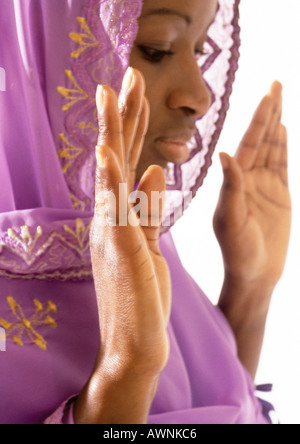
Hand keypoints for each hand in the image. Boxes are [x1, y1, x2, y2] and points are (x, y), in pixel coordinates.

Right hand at [74, 68, 170, 423]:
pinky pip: (116, 208)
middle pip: (117, 157)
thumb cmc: (142, 294)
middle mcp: (110, 217)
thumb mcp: (148, 244)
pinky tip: (108, 150)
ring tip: (111, 94)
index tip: (134, 95)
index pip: (127, 162)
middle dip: (123, 116)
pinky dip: (112, 178)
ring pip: (112, 174)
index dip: (131, 129)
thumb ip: (149, 209)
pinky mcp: (120, 249)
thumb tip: (154, 170)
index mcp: (119, 216)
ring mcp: (111, 231)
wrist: (136, 340)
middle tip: (127, 76)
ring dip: (113, 132)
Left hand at [213, 82, 290, 289]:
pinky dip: (282, 146)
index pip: (247, 143)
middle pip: (260, 138)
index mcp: (234, 182)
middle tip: (276, 83)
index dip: (258, 119)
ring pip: (271, 148)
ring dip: (275, 123)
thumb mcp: (231, 220)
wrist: (254, 274)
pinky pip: (280, 165)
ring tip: (279, 98)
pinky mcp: (279, 195)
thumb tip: (224, 152)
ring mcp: (263, 186)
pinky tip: (282, 129)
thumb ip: (230, 187)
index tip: (267, 94)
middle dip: (268, 112)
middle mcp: (247, 179)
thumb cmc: (237, 252)